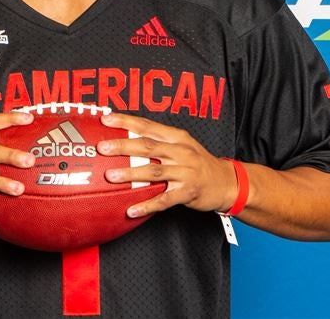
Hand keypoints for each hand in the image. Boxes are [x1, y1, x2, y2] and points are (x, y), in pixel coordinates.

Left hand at [97, 113, 237, 217]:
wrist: (226, 182)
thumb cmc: (198, 162)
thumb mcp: (182, 145)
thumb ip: (158, 140)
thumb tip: (126, 136)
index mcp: (176, 137)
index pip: (147, 126)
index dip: (126, 122)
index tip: (106, 119)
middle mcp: (181, 152)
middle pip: (147, 146)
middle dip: (123, 146)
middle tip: (102, 148)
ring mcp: (185, 172)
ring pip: (154, 172)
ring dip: (130, 174)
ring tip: (110, 176)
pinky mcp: (188, 192)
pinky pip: (164, 200)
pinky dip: (147, 205)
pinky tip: (131, 210)